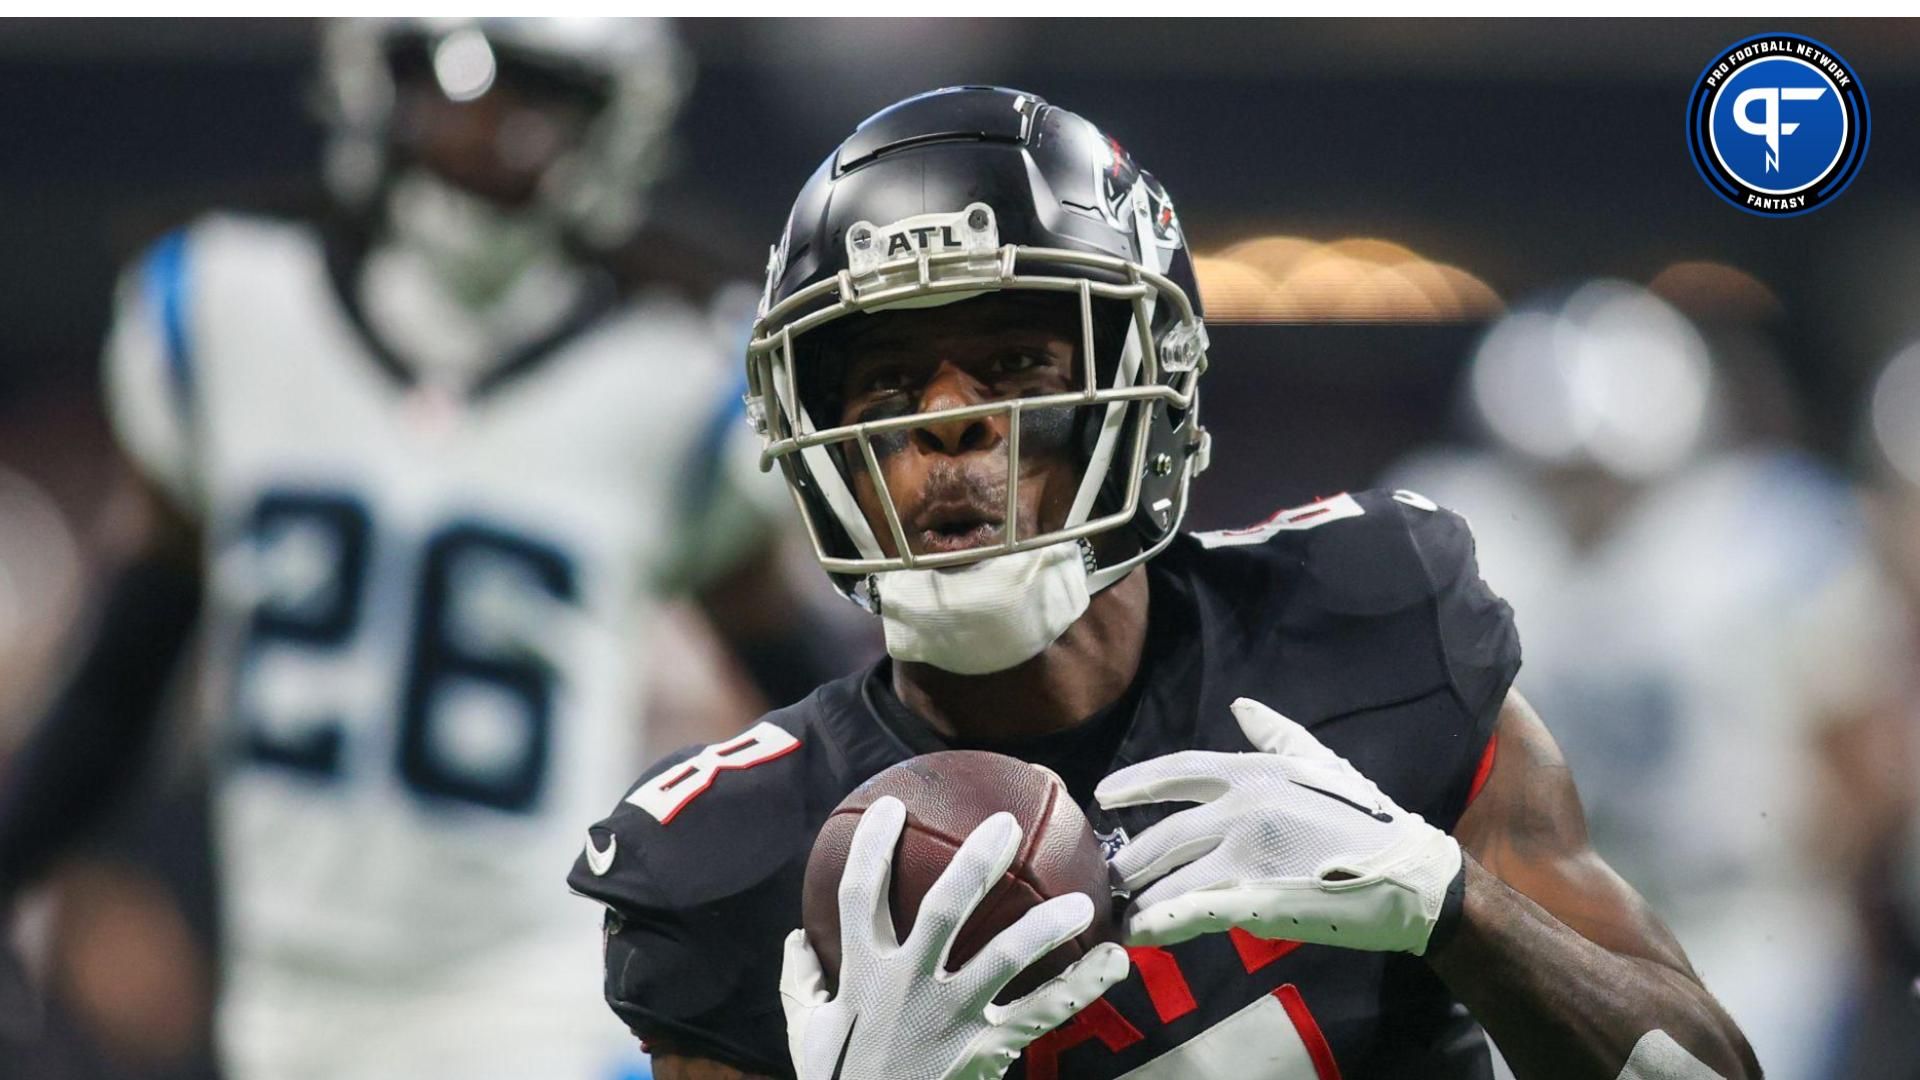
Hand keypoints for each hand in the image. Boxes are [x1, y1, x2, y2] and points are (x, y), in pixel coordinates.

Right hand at [779, 797, 1129, 1079]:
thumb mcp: (805, 1033)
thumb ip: (800, 982)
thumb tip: (794, 939)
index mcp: (862, 974)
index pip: (860, 895)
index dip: (873, 847)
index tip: (890, 804)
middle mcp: (907, 986)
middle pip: (942, 909)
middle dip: (975, 862)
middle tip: (1005, 822)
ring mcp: (948, 1018)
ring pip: (1003, 958)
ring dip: (1044, 925)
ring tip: (1082, 899)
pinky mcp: (983, 1050)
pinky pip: (1041, 1012)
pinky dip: (1082, 985)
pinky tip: (1115, 959)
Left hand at [1095, 697, 1462, 954]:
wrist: (1412, 878)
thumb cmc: (1369, 820)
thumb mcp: (1323, 763)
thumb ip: (1277, 734)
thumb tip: (1243, 705)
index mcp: (1254, 773)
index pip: (1176, 771)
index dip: (1135, 783)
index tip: (1103, 795)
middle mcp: (1242, 808)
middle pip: (1163, 835)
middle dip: (1130, 859)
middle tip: (1110, 876)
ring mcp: (1246, 856)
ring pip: (1170, 879)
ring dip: (1140, 899)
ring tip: (1122, 912)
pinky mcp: (1255, 900)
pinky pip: (1191, 912)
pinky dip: (1159, 924)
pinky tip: (1138, 933)